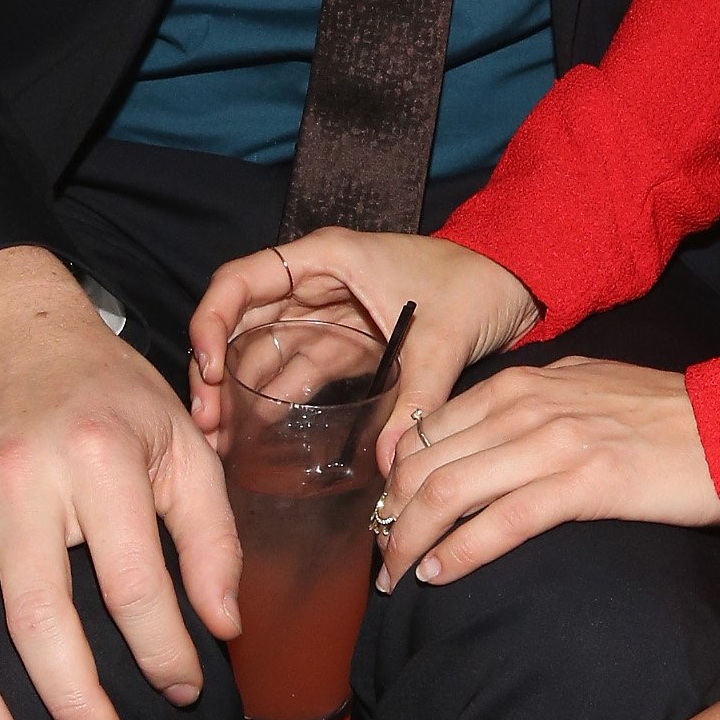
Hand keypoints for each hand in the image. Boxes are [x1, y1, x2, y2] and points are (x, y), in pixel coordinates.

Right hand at [0, 243, 242, 719]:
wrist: (11, 332)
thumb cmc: (107, 395)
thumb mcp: (182, 441)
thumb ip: (210, 535)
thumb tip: (221, 628)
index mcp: (98, 458)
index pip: (135, 585)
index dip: (164, 653)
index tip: (183, 691)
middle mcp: (16, 477)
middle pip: (40, 619)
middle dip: (76, 705)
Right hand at [187, 226, 538, 468]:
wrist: (515, 285)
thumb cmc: (477, 284)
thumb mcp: (445, 336)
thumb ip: (416, 396)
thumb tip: (391, 461)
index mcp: (327, 259)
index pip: (243, 279)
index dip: (212, 320)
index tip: (205, 368)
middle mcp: (316, 284)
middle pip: (242, 322)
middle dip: (215, 371)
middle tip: (206, 424)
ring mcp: (328, 316)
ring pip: (264, 352)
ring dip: (239, 393)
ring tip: (221, 444)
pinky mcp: (346, 347)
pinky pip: (297, 373)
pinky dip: (274, 403)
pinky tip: (256, 440)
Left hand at [371, 358, 719, 589]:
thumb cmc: (658, 418)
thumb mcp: (579, 390)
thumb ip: (523, 409)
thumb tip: (469, 440)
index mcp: (520, 382)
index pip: (426, 431)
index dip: (391, 481)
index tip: (383, 517)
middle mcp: (527, 405)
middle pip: (425, 464)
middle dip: (389, 518)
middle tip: (380, 558)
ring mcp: (554, 443)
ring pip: (448, 493)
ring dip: (410, 542)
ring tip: (399, 577)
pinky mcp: (585, 483)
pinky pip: (499, 522)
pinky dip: (459, 553)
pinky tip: (439, 575)